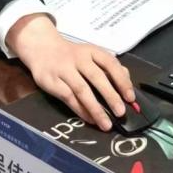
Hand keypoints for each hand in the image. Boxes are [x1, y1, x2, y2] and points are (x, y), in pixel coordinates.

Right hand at [6, 13, 134, 130]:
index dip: (122, 80)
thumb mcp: (91, 55)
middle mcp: (78, 58)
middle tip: (121, 113)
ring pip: (82, 90)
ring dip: (96, 109)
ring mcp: (64, 69)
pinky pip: (68, 98)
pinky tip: (90, 119)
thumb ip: (110, 68)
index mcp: (91, 51)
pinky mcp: (51, 81)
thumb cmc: (72, 55)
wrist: (42, 48)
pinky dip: (80, 110)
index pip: (110, 63)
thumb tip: (127, 85)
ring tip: (106, 124)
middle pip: (97, 77)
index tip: (130, 97)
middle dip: (111, 96)